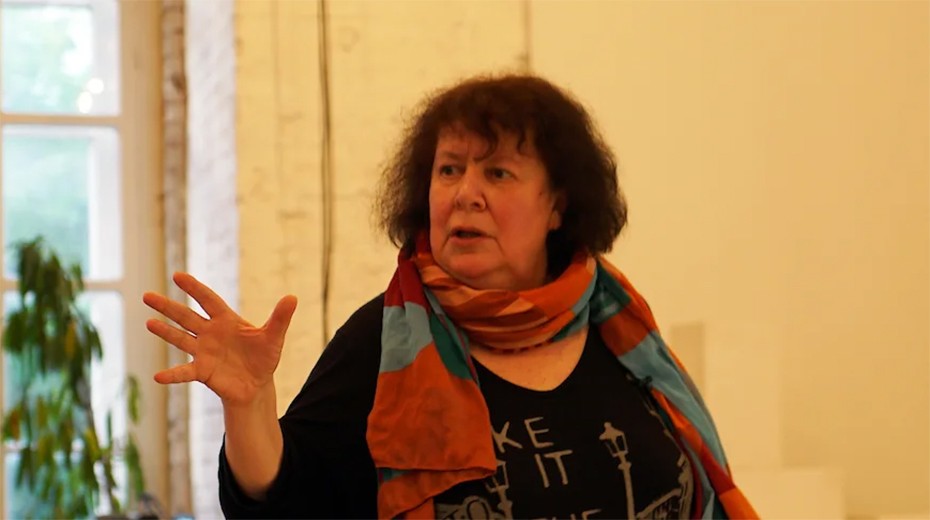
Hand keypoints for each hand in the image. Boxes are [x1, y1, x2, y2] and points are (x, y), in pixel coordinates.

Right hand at [142, 272, 297, 405]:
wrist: (256, 385)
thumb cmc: (263, 357)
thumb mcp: (274, 337)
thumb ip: (280, 318)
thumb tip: (292, 297)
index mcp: (226, 320)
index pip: (208, 300)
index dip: (194, 288)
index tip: (177, 275)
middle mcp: (210, 333)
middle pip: (186, 316)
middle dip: (168, 306)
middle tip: (147, 295)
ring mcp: (203, 352)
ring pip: (180, 339)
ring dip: (165, 332)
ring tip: (149, 323)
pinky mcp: (202, 371)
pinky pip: (185, 372)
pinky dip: (172, 374)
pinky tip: (158, 377)